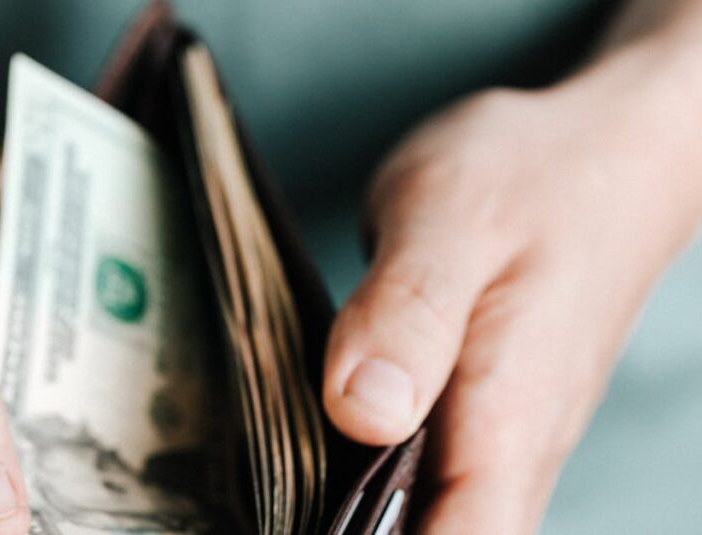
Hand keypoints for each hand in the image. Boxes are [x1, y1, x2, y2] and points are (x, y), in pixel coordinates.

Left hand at [322, 46, 701, 533]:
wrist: (603, 152)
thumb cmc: (530, 176)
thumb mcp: (446, 222)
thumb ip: (406, 316)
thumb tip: (361, 413)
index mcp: (509, 417)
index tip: (313, 522)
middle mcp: (516, 445)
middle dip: (363, 533)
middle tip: (285, 496)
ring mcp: (507, 433)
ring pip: (442, 513)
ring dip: (370, 514)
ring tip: (291, 481)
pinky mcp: (488, 411)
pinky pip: (439, 473)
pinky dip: (382, 478)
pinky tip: (327, 446)